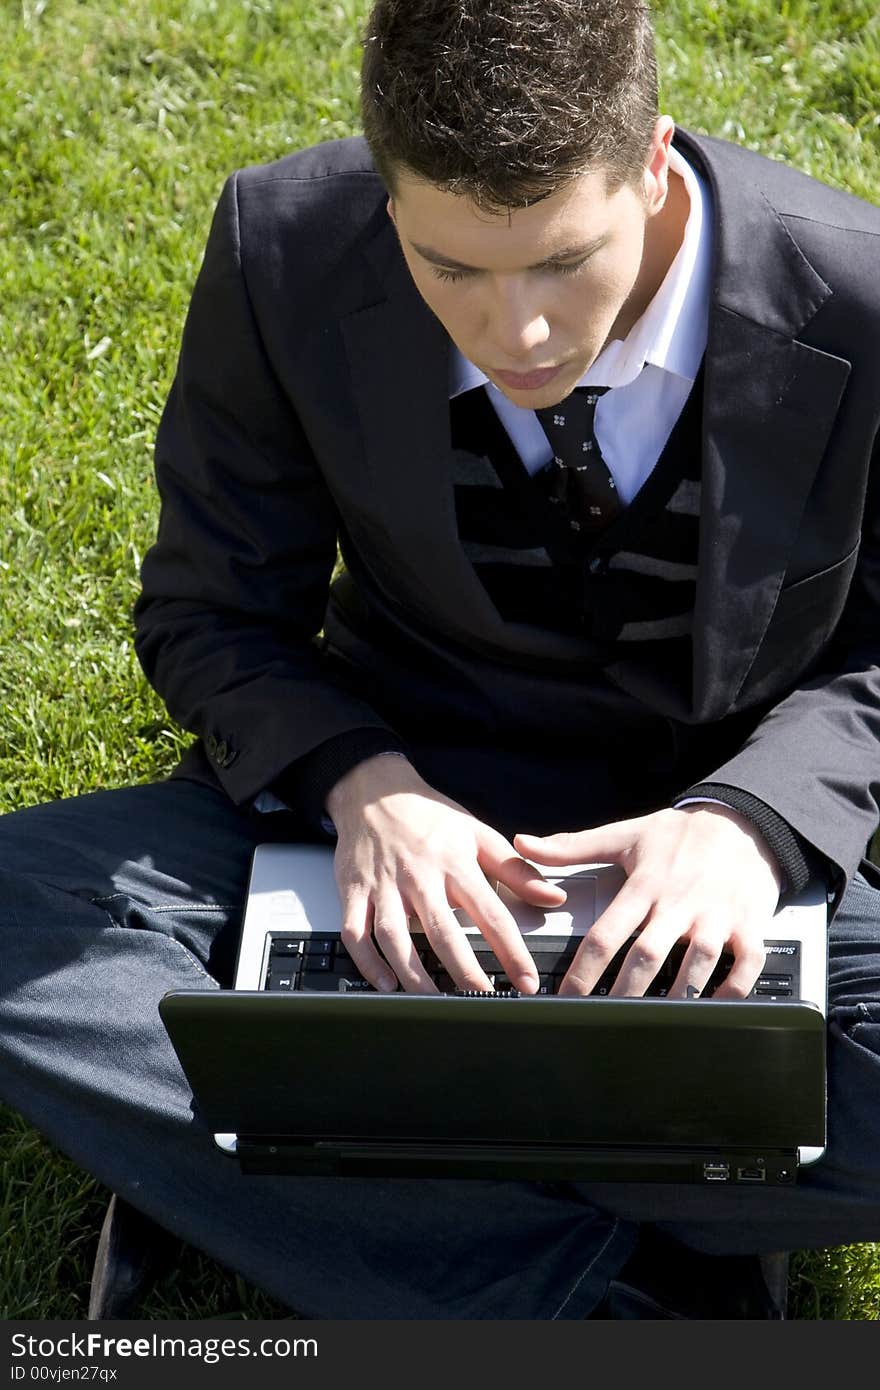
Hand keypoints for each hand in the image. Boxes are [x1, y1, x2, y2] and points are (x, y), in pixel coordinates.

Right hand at [326, 755, 566, 992]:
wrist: (373, 792)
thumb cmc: (428, 818)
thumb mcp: (477, 834)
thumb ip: (516, 869)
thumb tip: (553, 897)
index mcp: (453, 862)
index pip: (490, 911)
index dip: (511, 950)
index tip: (526, 980)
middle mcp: (418, 875)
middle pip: (441, 929)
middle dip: (463, 971)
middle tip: (482, 1001)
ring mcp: (382, 885)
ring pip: (393, 935)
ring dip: (412, 973)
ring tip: (432, 1002)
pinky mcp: (353, 891)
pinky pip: (355, 932)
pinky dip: (367, 962)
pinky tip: (385, 984)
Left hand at [514, 805, 782, 998]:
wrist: (742, 823)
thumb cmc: (680, 834)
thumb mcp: (624, 835)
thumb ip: (570, 846)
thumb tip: (523, 843)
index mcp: (645, 884)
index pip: (606, 934)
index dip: (584, 971)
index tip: (568, 999)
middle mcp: (679, 902)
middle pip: (648, 955)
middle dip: (626, 993)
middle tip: (606, 1022)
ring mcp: (717, 914)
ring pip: (697, 962)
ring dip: (678, 995)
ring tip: (657, 1023)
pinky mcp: (750, 923)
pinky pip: (747, 962)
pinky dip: (735, 987)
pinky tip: (715, 1006)